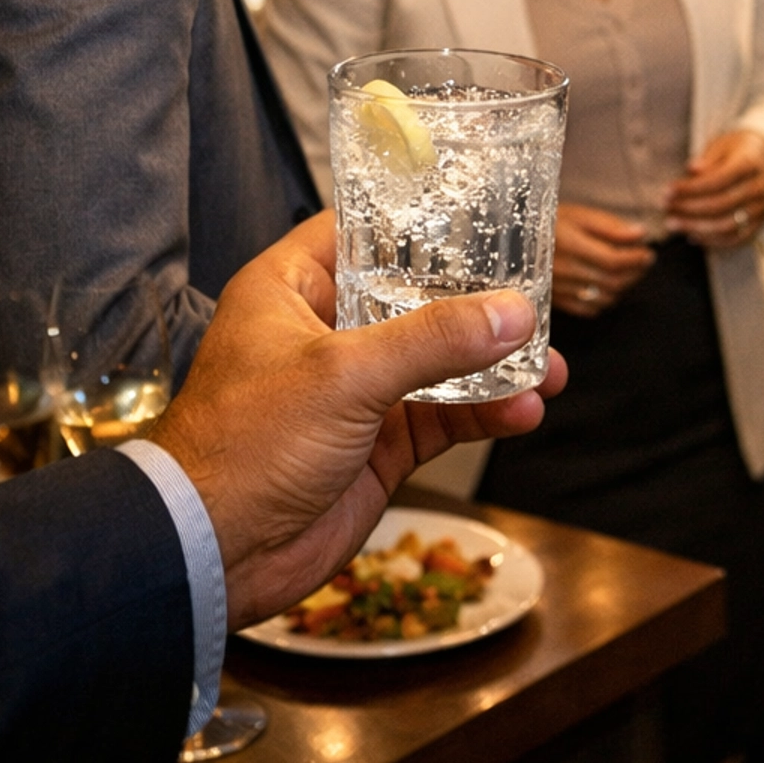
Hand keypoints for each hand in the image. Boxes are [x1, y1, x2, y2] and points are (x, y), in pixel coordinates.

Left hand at [150, 212, 566, 631]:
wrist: (212, 555)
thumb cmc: (245, 444)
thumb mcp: (343, 375)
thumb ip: (433, 341)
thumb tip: (511, 314)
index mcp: (294, 288)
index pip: (363, 229)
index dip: (418, 217)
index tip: (481, 207)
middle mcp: (327, 331)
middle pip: (416, 296)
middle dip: (479, 301)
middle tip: (537, 293)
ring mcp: (355, 392)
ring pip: (440, 362)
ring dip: (495, 366)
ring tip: (551, 368)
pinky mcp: (377, 445)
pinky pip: (443, 417)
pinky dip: (485, 414)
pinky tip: (524, 411)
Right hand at [553, 202, 655, 316]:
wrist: (516, 239)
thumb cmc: (551, 222)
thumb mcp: (580, 214)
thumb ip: (611, 226)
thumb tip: (641, 234)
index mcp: (569, 244)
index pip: (612, 261)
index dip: (636, 259)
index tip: (648, 252)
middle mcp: (562, 270)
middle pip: (611, 281)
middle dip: (635, 272)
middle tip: (644, 261)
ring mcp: (558, 289)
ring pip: (604, 298)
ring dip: (623, 286)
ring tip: (629, 271)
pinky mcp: (555, 302)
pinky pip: (589, 309)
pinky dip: (606, 300)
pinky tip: (608, 285)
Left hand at [664, 129, 763, 247]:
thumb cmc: (738, 148)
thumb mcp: (722, 144)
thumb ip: (707, 159)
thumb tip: (691, 171)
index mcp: (749, 164)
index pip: (716, 181)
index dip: (689, 189)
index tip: (666, 191)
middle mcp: (759, 188)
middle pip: (720, 205)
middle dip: (688, 209)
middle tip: (665, 208)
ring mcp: (761, 208)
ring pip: (726, 225)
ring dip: (696, 228)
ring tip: (673, 224)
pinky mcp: (760, 222)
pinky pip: (735, 238)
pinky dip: (713, 241)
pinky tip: (692, 235)